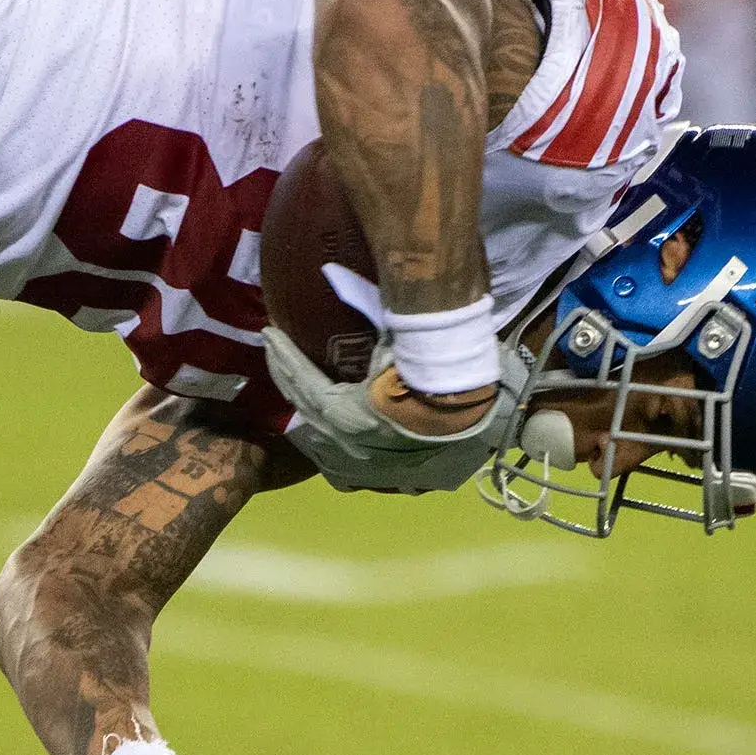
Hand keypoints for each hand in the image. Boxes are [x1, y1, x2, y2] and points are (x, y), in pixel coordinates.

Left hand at [264, 326, 530, 494]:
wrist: (487, 411)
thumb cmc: (441, 371)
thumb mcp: (401, 337)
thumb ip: (366, 306)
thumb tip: (333, 274)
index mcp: (348, 415)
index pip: (303, 385)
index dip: (283, 359)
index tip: (268, 334)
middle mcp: (355, 448)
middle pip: (310, 416)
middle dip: (290, 383)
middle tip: (277, 357)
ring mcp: (380, 470)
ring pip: (330, 451)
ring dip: (314, 421)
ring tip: (303, 396)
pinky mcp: (407, 479)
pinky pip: (364, 473)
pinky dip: (346, 457)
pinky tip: (339, 447)